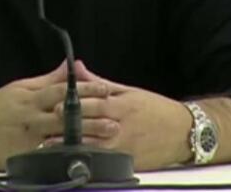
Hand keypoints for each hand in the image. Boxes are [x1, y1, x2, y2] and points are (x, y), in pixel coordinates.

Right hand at [0, 61, 114, 169]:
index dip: (85, 90)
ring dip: (84, 136)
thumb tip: (69, 67)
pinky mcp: (23, 155)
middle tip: (114, 117)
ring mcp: (28, 137)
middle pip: (66, 115)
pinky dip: (64, 154)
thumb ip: (48, 80)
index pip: (63, 90)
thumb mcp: (21, 87)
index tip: (105, 89)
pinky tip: (81, 155)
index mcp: (32, 98)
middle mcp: (31, 116)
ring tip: (106, 137)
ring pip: (60, 136)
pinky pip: (47, 154)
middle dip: (91, 116)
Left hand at [41, 61, 192, 170]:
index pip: (95, 104)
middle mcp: (122, 126)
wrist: (184, 131)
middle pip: (92, 126)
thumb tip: (77, 69)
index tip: (54, 105)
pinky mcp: (129, 161)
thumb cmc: (155, 109)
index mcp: (122, 105)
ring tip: (51, 147)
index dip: (75, 105)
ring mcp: (125, 146)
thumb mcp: (129, 91)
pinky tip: (73, 161)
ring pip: (96, 147)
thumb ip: (100, 83)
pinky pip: (106, 162)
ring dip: (73, 147)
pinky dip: (89, 161)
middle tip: (47, 128)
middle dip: (69, 127)